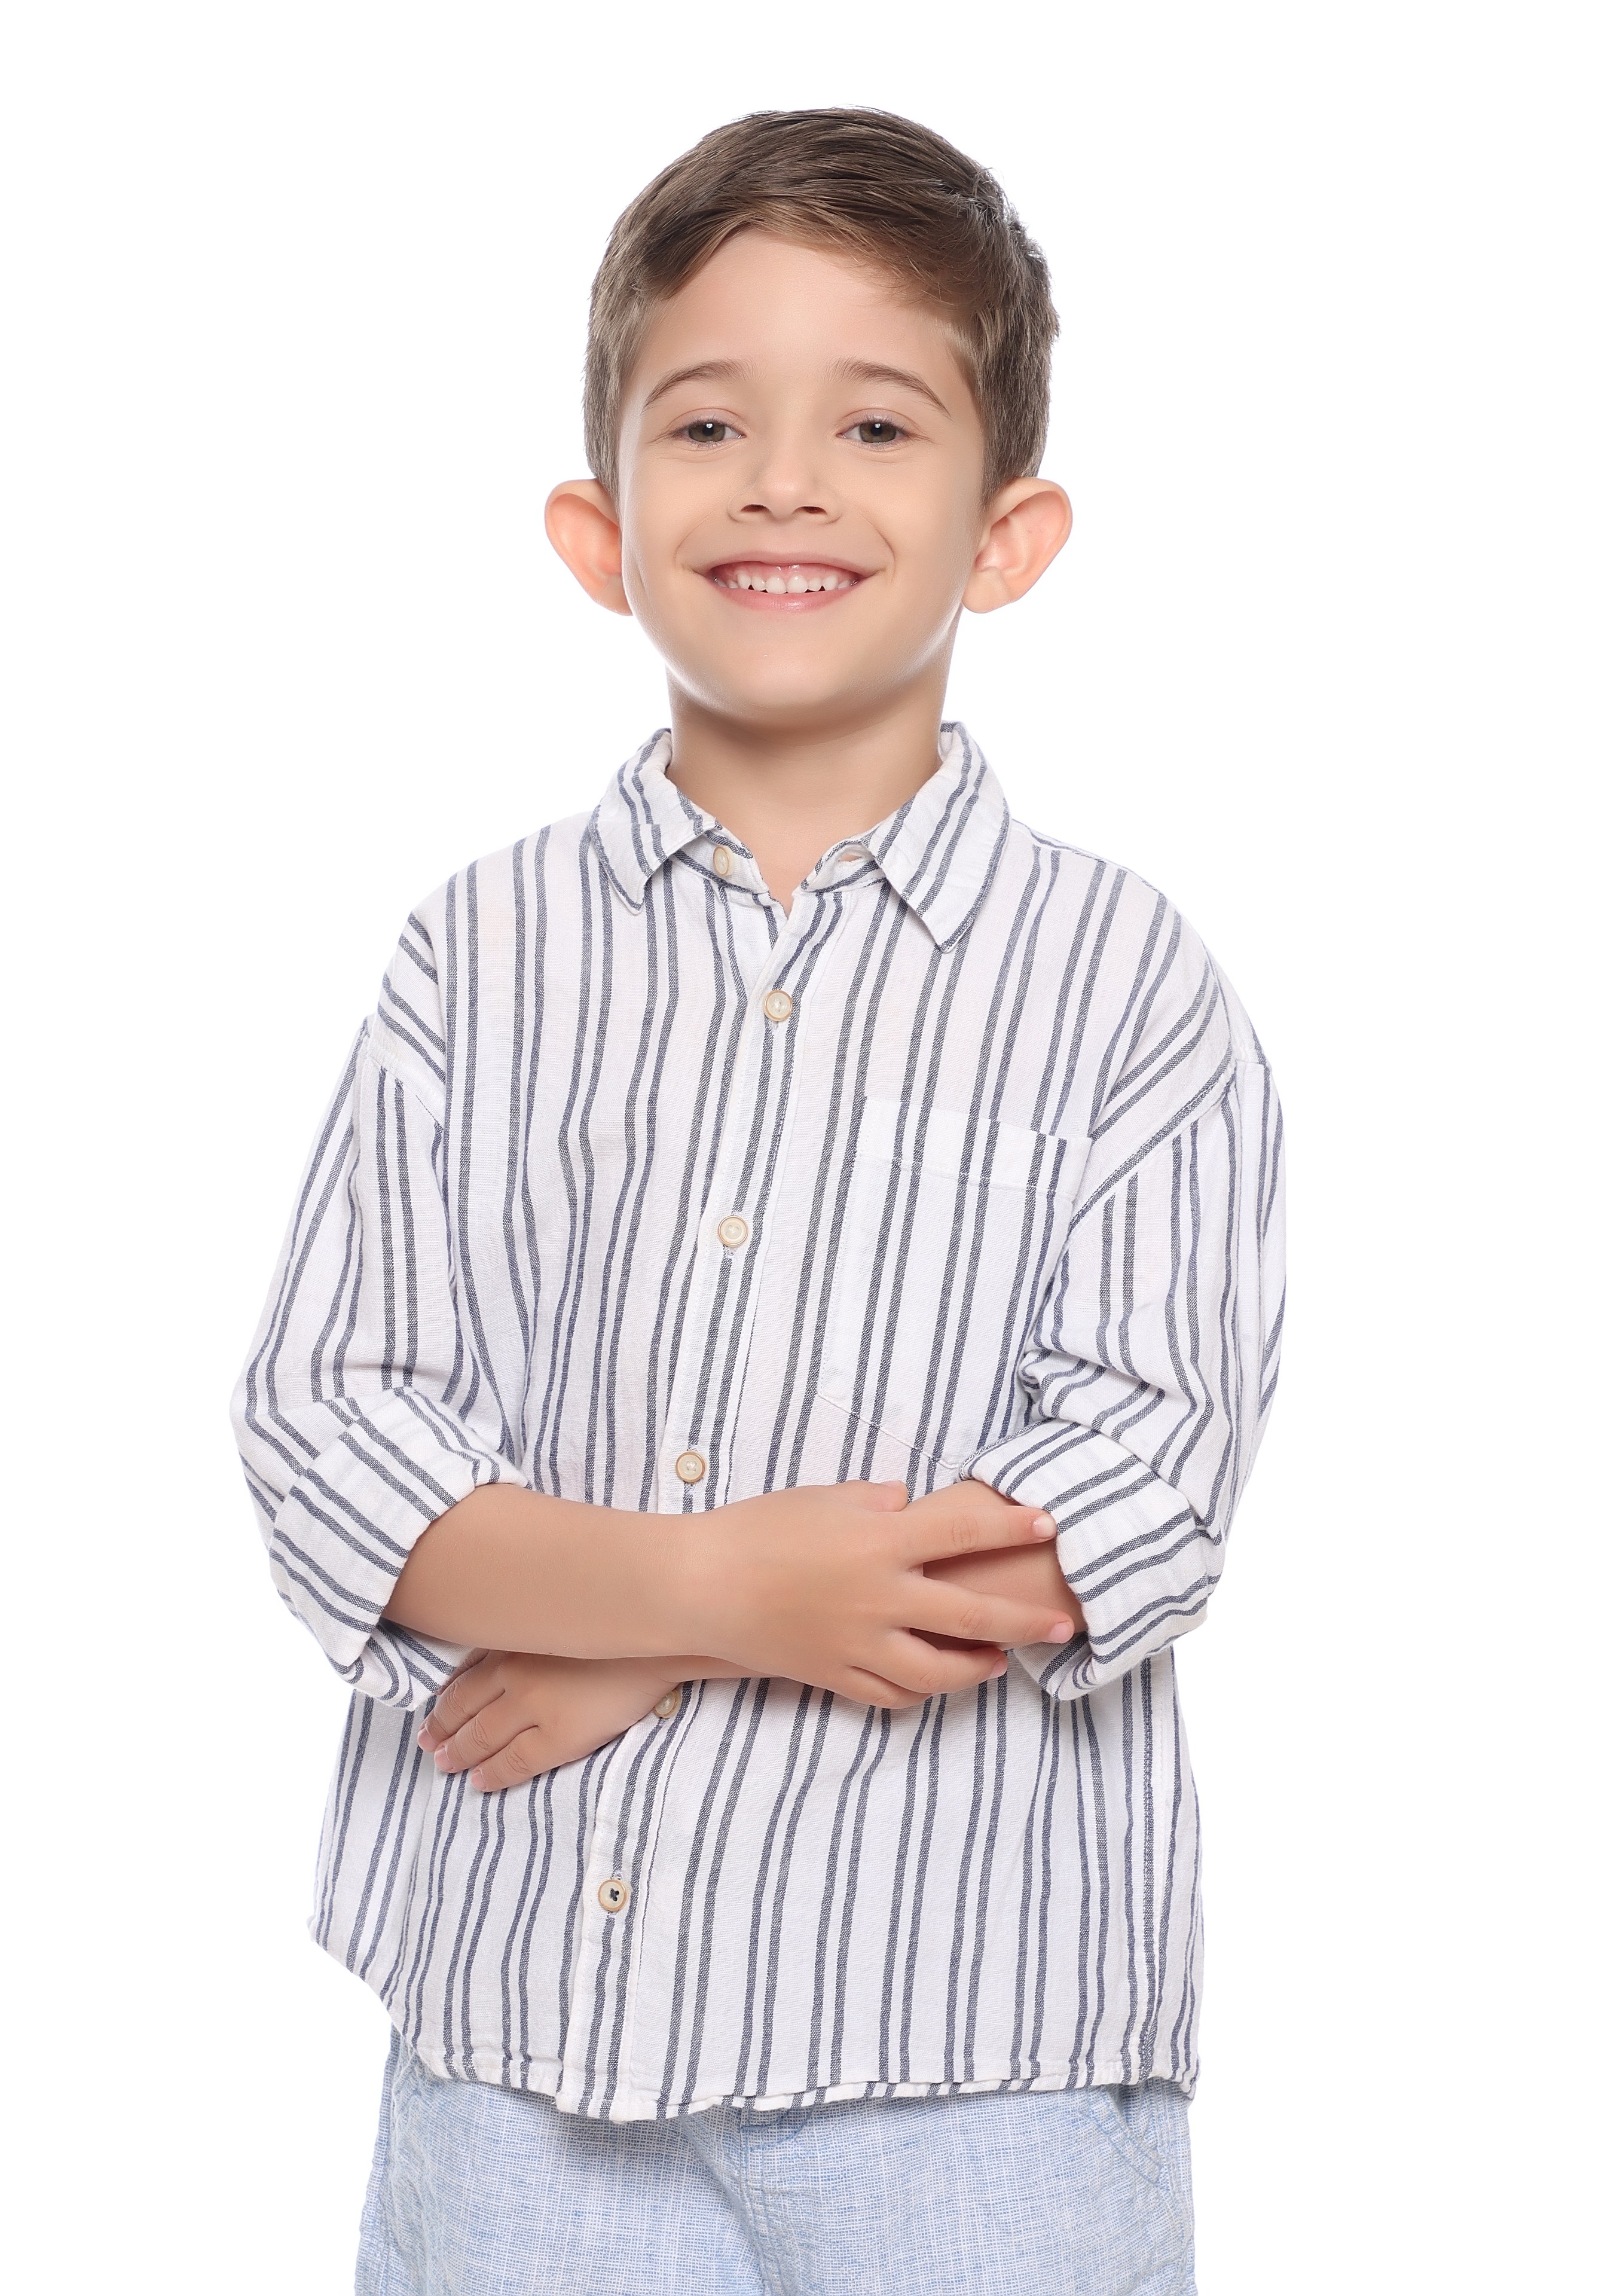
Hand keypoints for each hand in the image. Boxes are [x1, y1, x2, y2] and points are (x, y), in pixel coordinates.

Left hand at [418, 1651, 686, 1790]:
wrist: (656, 1646)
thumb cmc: (612, 1627)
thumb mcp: (555, 1623)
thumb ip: (524, 1638)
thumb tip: (495, 1654)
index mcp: (514, 1646)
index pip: (464, 1682)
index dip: (443, 1704)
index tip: (430, 1718)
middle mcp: (515, 1676)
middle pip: (465, 1711)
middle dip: (443, 1731)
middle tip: (428, 1746)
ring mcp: (534, 1708)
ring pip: (482, 1738)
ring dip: (460, 1754)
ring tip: (446, 1765)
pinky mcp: (558, 1736)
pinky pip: (514, 1761)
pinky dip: (493, 1774)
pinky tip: (480, 1782)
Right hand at [672, 1479, 1075, 1706]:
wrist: (698, 1586)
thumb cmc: (756, 1528)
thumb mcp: (821, 1498)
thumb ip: (875, 1500)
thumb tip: (909, 1503)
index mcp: (878, 1542)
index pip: (963, 1533)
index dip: (1012, 1528)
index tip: (1050, 1524)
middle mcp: (879, 1598)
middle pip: (971, 1618)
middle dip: (1023, 1621)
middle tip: (1060, 1624)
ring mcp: (858, 1644)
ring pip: (938, 1673)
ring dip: (977, 1668)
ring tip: (999, 1660)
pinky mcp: (834, 1675)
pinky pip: (891, 1695)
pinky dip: (920, 1691)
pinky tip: (935, 1680)